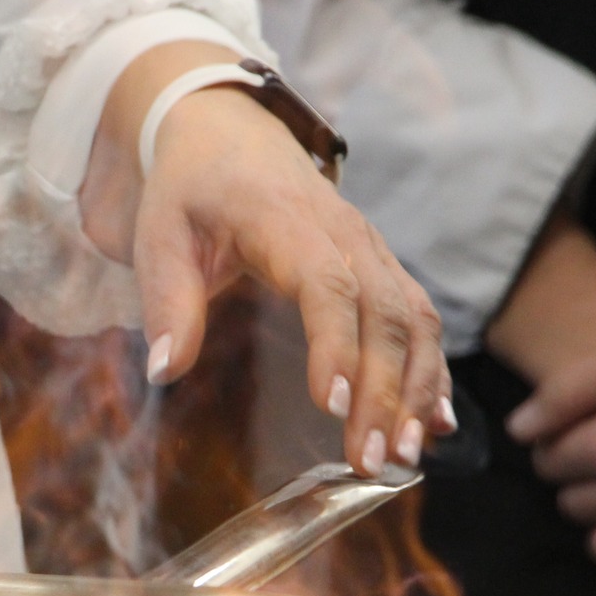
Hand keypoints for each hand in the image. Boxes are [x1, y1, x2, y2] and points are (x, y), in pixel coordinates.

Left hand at [83, 52, 449, 474]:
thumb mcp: (160, 236)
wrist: (230, 134)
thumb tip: (164, 370)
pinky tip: (435, 424)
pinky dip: (434, 371)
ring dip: (417, 389)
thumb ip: (166, 300)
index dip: (337, 344)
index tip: (335, 405)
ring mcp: (372, 250)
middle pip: (384, 314)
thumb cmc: (191, 191)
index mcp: (286, 221)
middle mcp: (345, 234)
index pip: (327, 284)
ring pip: (415, 319)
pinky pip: (421, 318)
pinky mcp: (382, 268)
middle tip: (372, 461)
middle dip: (385, 391)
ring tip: (407, 457)